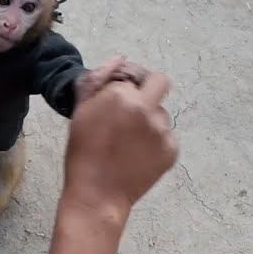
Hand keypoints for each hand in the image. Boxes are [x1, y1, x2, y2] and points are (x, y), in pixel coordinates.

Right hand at [49, 56, 178, 253]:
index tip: (112, 101)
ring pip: (161, 113)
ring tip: (128, 142)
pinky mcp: (172, 150)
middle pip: (160, 82)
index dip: (120, 86)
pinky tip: (137, 155)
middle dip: (148, 88)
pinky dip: (155, 142)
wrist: (97, 195)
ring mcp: (163, 130)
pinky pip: (166, 136)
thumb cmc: (82, 153)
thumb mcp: (80, 112)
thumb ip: (96, 80)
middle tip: (133, 108)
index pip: (129, 76)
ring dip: (149, 120)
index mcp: (121, 95)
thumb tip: (119, 59)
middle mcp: (147, 108)